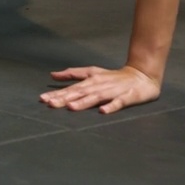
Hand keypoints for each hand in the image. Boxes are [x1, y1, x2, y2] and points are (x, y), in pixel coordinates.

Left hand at [40, 65, 160, 113]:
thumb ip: (73, 74)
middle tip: (50, 103)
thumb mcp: (91, 72)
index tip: (42, 99)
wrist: (141, 75)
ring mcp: (113, 91)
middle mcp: (99, 85)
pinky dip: (111, 106)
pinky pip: (119, 102)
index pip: (71, 88)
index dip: (57, 93)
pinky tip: (103, 111)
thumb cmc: (113, 77)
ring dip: (83, 102)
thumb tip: (52, 75)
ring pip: (96, 97)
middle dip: (64, 98)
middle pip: (80, 92)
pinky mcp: (127, 96)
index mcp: (90, 80)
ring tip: (70, 107)